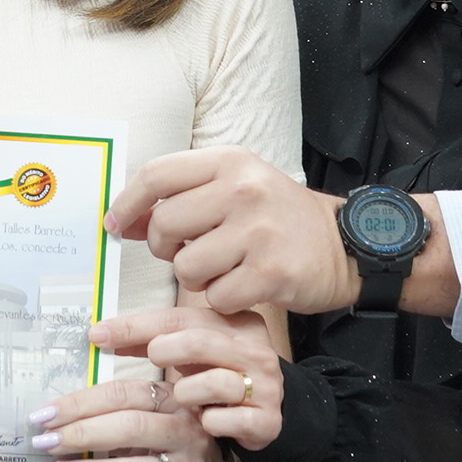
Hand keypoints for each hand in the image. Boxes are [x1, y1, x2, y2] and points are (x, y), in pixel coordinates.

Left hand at [33, 361, 249, 461]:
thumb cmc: (174, 426)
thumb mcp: (159, 400)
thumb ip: (121, 397)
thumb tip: (58, 406)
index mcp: (176, 398)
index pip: (124, 394)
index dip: (81, 403)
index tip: (44, 414)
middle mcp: (188, 431)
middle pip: (130, 429)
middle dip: (80, 435)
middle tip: (43, 442)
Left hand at [87, 306, 283, 451]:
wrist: (264, 418)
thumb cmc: (217, 380)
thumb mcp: (192, 353)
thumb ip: (153, 340)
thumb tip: (100, 335)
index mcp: (235, 323)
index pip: (179, 316)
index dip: (135, 325)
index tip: (97, 334)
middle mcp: (253, 351)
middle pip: (198, 342)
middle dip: (162, 351)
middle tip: (144, 362)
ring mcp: (264, 386)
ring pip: (214, 382)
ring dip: (187, 392)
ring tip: (182, 398)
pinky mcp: (266, 420)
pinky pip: (229, 420)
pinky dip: (211, 423)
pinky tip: (205, 424)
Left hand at [105, 146, 360, 314]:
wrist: (346, 245)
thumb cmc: (278, 217)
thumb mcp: (238, 185)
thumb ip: (184, 196)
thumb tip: (123, 221)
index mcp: (230, 162)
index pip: (156, 175)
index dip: (127, 203)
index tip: (116, 225)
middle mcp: (244, 190)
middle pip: (163, 225)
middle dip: (162, 248)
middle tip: (183, 252)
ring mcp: (258, 232)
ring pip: (185, 267)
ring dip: (195, 278)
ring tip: (222, 269)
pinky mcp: (270, 273)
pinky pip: (215, 297)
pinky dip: (222, 299)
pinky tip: (243, 286)